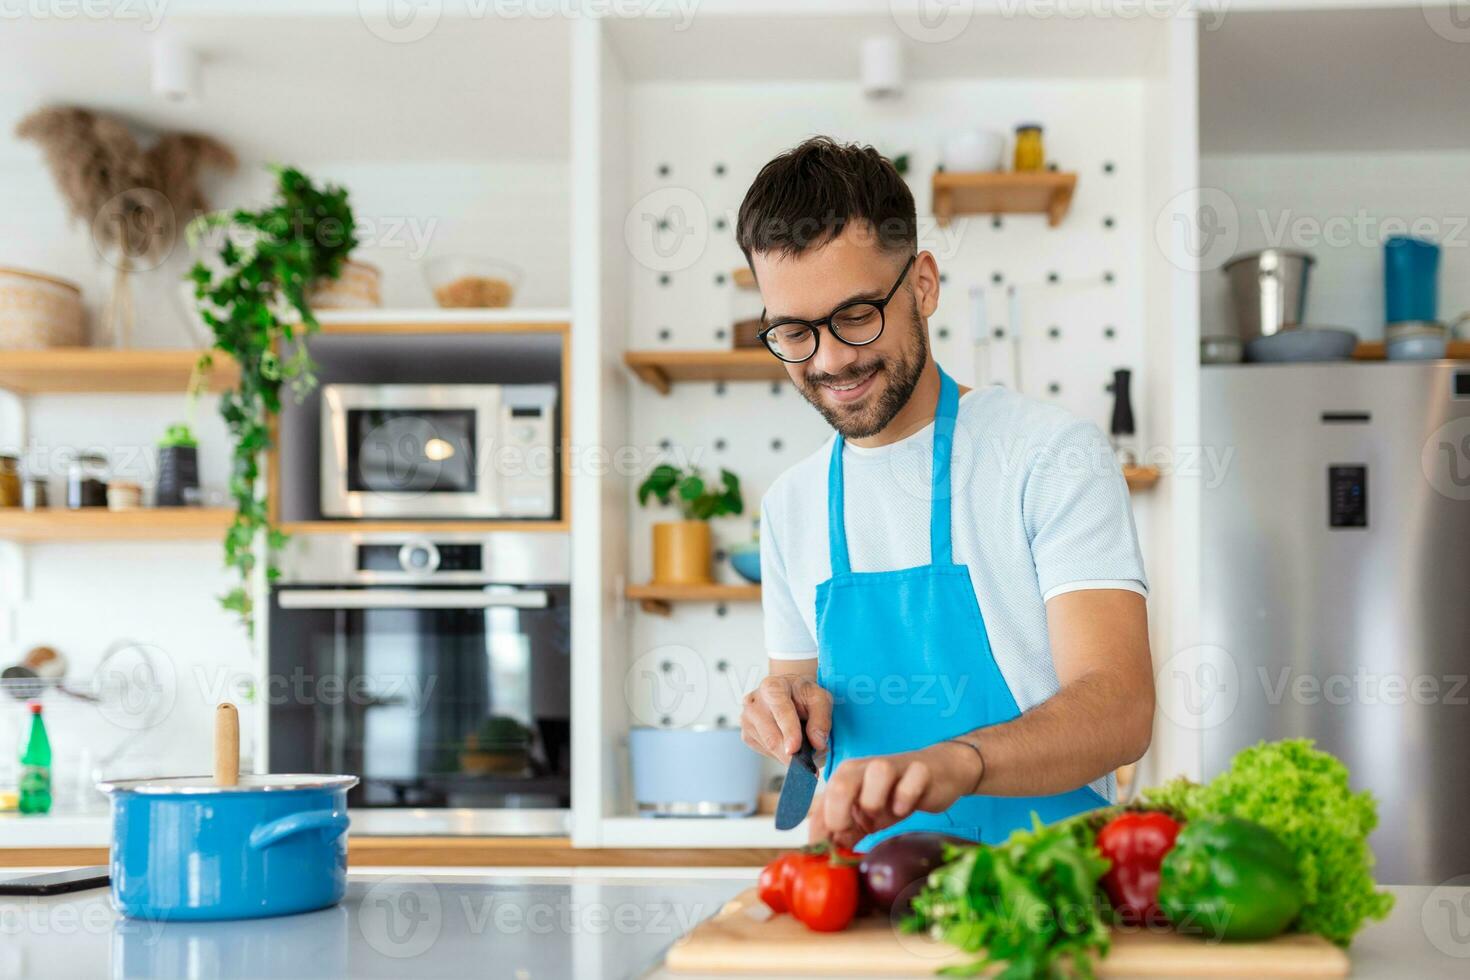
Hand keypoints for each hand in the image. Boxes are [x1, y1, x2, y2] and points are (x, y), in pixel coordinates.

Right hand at [740, 673, 831, 764]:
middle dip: (792, 753)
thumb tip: (818, 744)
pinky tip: (787, 741)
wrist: (788, 694)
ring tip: (801, 743)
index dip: (789, 730)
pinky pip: (766, 753)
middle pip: (772, 736)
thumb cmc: (803, 695)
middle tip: (809, 760)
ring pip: (770, 748)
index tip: (795, 749)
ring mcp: (747, 719)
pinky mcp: (746, 735)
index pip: (780, 709)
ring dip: (789, 753)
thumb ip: (822, 719)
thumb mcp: (820, 699)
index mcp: (772, 686)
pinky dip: (781, 754)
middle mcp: (754, 702)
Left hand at [813, 742, 982, 848]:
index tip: (827, 854)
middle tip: (851, 831)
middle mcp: (863, 767)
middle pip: (840, 784)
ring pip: (877, 772)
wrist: (932, 774)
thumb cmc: (891, 797)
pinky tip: (905, 808)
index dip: (820, 833)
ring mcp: (892, 766)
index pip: (820, 806)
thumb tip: (819, 856)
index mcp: (844, 777)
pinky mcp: (920, 770)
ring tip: (880, 817)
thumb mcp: (862, 817)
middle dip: (840, 815)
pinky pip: (911, 781)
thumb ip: (839, 832)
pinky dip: (907, 797)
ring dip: (875, 802)